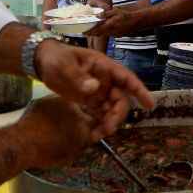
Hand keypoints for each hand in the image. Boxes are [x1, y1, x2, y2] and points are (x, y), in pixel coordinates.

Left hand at [14, 96, 96, 168]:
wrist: (22, 143)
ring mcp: (60, 101)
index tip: (88, 130)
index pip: (96, 122)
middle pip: (84, 110)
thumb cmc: (46, 154)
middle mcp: (75, 109)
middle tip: (72, 126)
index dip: (93, 126)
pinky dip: (52, 109)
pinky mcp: (46, 98)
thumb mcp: (69, 155)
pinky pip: (53, 102)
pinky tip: (46, 118)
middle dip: (81, 116)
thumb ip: (81, 145)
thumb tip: (86, 141)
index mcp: (83, 124)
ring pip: (69, 104)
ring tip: (57, 121)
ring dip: (67, 111)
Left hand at [34, 39, 153, 139]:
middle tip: (109, 129)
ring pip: (111, 108)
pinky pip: (99, 113)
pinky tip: (93, 134)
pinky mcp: (89, 100)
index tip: (149, 105)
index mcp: (103, 66)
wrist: (42, 61)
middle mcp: (105, 80)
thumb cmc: (56, 58)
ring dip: (109, 122)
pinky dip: (99, 123)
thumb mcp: (64, 65)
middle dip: (118, 115)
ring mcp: (98, 90)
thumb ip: (78, 77)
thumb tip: (96, 88)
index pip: (126, 78)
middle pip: (120, 98)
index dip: (139, 91)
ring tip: (99, 135)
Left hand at [85, 7, 139, 37]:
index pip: (96, 30)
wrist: (137, 21)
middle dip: (92, 34)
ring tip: (92, 31)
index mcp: (109, 26)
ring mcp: (115, 35)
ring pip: (103, 35)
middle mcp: (111, 32)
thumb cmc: (126, 15)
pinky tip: (103, 29)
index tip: (83, 32)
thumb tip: (97, 16)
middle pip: (99, 34)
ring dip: (97, 33)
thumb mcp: (115, 11)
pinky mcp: (118, 35)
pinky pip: (109, 34)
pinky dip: (104, 33)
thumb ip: (106, 14)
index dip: (89, 32)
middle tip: (85, 32)